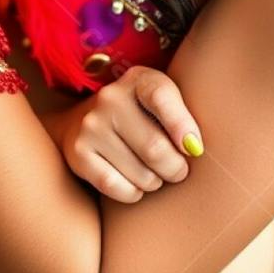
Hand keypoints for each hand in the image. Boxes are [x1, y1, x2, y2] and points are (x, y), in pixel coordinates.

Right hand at [58, 66, 202, 203]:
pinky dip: (133, 193)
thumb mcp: (162, 102)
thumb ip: (183, 117)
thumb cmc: (141, 116)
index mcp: (137, 79)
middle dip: (175, 168)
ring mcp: (90, 126)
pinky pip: (116, 187)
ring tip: (154, 174)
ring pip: (139, 174)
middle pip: (155, 147)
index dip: (182, 125)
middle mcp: (109, 98)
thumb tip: (194, 148)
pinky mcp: (78, 154)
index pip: (161, 96)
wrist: (83, 121)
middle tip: (178, 170)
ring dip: (155, 182)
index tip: (195, 148)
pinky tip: (135, 185)